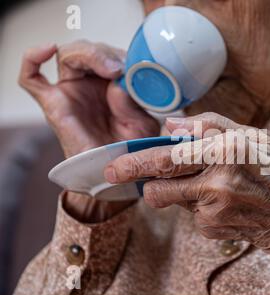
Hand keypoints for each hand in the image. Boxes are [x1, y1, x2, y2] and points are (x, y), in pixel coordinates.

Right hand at [19, 41, 159, 221]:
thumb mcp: (143, 124)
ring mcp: (71, 92)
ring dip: (88, 54)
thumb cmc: (130, 148)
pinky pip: (31, 78)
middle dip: (105, 53)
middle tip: (120, 69)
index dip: (122, 54)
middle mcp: (90, 84)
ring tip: (109, 69)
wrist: (115, 176)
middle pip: (88, 50)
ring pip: (69, 55)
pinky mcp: (54, 104)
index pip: (111, 54)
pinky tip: (47, 49)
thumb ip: (134, 104)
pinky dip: (32, 58)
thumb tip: (116, 85)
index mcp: (112, 83)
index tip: (136, 66)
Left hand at [104, 112, 269, 259]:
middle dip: (137, 179)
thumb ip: (212, 126)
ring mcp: (216, 212)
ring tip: (208, 182)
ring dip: (178, 189)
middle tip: (117, 172)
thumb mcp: (257, 136)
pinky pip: (191, 214)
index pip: (170, 158)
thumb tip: (171, 126)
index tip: (115, 165)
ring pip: (175, 199)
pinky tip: (223, 200)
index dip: (137, 161)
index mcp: (229, 152)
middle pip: (160, 186)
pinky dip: (198, 204)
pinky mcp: (214, 230)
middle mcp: (219, 183)